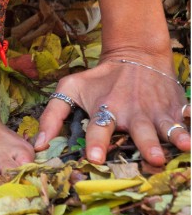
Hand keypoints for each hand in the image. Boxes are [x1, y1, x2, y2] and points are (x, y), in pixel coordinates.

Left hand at [35, 57, 189, 165]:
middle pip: (140, 131)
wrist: (135, 55)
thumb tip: (38, 146)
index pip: (99, 128)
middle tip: (153, 159)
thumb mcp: (70, 89)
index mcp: (106, 109)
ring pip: (168, 126)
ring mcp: (156, 110)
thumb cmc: (99, 79)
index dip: (96, 143)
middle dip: (146, 144)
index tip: (94, 159)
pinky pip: (188, 117)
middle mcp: (132, 112)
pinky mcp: (175, 107)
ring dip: (177, 136)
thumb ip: (52, 116)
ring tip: (185, 146)